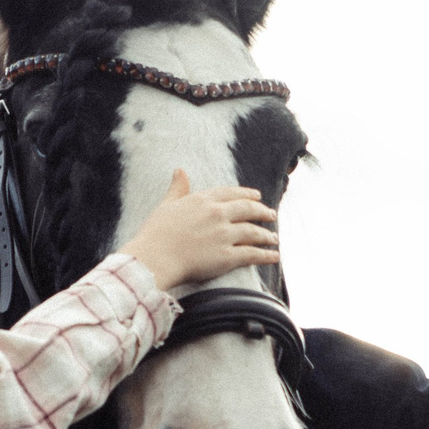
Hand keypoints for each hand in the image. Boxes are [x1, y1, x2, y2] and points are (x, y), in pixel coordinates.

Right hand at [120, 170, 280, 290]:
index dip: (246, 194)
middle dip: (263, 212)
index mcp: (203, 200)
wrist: (154, 258)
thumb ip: (177, 189)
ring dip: (267, 235)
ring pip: (253, 232)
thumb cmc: (155, 234)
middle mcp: (217, 214)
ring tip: (274, 238)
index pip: (231, 193)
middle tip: (271, 215)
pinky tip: (274, 256)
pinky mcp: (227, 256)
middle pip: (248, 210)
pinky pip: (252, 254)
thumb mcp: (166, 205)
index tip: (257, 196)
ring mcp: (224, 235)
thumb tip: (179, 170)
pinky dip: (266, 255)